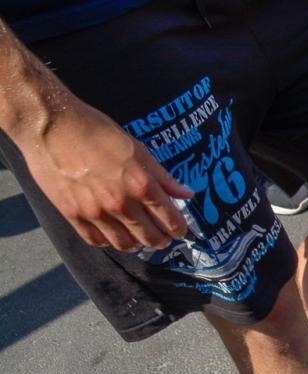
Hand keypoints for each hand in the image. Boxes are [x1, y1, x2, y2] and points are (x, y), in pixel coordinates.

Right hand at [20, 98, 192, 251]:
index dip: (178, 228)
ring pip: (125, 244)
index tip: (178, 229)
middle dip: (161, 239)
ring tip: (137, 236)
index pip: (170, 221)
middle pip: (150, 238)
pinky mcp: (72, 214)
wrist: (50, 125)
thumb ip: (162, 176)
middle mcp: (120, 203)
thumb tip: (186, 194)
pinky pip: (96, 241)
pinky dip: (108, 241)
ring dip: (136, 243)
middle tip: (161, 235)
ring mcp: (95, 211)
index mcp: (141, 185)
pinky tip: (112, 232)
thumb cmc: (95, 130)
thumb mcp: (137, 148)